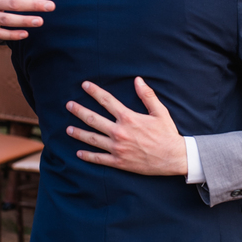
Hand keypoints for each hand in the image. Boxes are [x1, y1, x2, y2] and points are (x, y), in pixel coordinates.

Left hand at [65, 78, 187, 176]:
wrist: (173, 158)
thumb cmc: (167, 134)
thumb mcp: (160, 112)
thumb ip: (147, 95)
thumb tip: (138, 79)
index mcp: (128, 118)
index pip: (107, 100)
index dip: (94, 91)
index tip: (84, 85)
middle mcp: (120, 132)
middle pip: (93, 119)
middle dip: (79, 110)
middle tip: (68, 105)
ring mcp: (117, 148)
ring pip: (92, 139)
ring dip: (78, 133)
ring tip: (68, 129)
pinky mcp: (119, 162)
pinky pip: (99, 159)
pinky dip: (88, 156)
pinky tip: (79, 153)